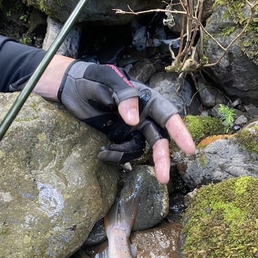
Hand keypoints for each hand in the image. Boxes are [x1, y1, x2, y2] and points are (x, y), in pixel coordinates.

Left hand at [58, 61, 195, 183]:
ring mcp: (132, 129)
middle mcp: (144, 116)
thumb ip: (123, 95)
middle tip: (163, 179)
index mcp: (147, 99)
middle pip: (160, 140)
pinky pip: (125, 153)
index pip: (168, 116)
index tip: (189, 150)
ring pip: (140, 150)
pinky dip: (115, 156)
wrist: (69, 89)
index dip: (180, 133)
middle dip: (162, 159)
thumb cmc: (90, 78)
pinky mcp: (120, 139)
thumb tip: (134, 120)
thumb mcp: (106, 80)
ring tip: (104, 153)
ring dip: (125, 156)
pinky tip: (101, 152)